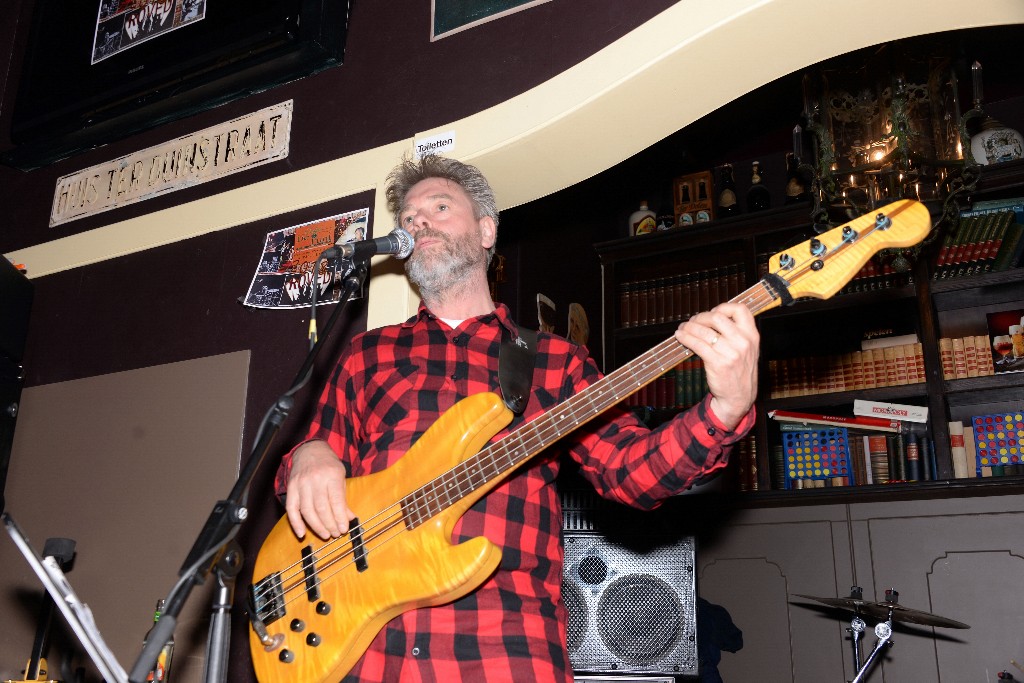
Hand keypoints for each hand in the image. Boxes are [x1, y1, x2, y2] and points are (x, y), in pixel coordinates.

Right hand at [285, 440, 354, 539]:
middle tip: (336, 534)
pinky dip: (295, 523)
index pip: (336, 500)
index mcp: (331, 475)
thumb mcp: (341, 476)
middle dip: (329, 524)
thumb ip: (343, 497)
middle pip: (321, 508)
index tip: (344, 529)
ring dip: (316, 526)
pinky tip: (302, 533)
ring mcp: (301, 484)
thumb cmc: (328, 465)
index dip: (340, 517)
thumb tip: (349, 518)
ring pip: (307, 511)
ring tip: (325, 535)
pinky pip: (291, 509)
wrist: (310, 450)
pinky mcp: (291, 488)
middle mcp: (315, 479)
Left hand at [674, 302, 758, 429]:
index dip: (723, 307)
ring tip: (682, 329)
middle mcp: (743, 342)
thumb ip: (737, 333)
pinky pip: (698, 344)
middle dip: (700, 317)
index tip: (712, 313)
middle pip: (717, 317)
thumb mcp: (747, 350)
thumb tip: (711, 318)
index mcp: (752, 335)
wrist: (739, 397)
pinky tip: (680, 337)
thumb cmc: (739, 372)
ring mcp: (731, 353)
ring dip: (689, 327)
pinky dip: (686, 338)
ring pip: (704, 331)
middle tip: (692, 322)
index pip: (740, 310)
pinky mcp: (718, 363)